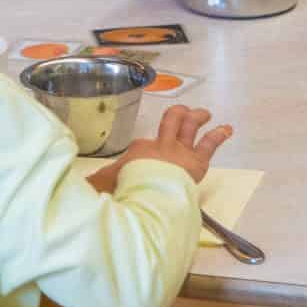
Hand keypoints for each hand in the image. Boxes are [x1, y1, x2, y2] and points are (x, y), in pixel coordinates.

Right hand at [90, 104, 234, 190]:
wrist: (147, 193)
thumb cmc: (126, 189)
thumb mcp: (103, 186)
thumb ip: (94, 185)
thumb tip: (79, 188)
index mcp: (138, 150)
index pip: (141, 146)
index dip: (142, 151)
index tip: (140, 155)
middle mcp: (160, 145)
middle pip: (169, 122)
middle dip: (176, 115)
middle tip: (181, 112)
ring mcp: (179, 151)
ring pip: (190, 126)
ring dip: (197, 117)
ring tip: (204, 113)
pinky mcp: (196, 161)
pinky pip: (210, 144)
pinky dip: (219, 135)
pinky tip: (227, 129)